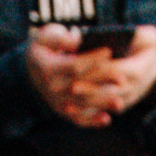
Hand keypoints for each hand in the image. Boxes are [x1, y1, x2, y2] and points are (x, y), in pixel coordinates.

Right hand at [25, 26, 155, 126]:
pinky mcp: (62, 111)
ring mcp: (56, 102)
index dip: (92, 59)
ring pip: (82, 105)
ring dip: (101, 105)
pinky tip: (107, 120)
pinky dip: (92, 121)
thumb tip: (77, 41)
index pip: (73, 65)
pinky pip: (78, 119)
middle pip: (81, 87)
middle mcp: (50, 89)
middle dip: (102, 82)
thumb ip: (60, 37)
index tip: (109, 51)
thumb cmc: (45, 45)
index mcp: (47, 68)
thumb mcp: (47, 35)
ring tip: (119, 102)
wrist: (33, 66)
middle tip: (122, 78)